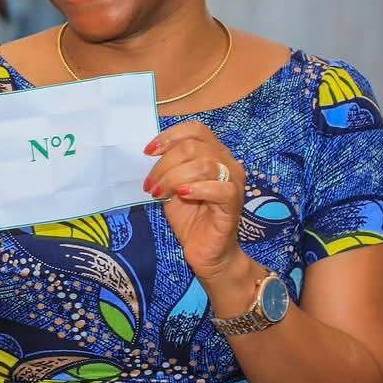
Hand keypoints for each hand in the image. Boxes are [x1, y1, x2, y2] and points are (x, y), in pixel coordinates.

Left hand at [143, 121, 246, 282]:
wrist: (206, 252)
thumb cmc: (190, 218)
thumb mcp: (172, 188)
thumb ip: (167, 169)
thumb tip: (149, 155)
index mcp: (213, 154)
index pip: (195, 129)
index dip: (170, 136)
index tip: (148, 152)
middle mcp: (227, 163)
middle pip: (193, 147)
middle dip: (164, 164)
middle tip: (150, 185)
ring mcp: (234, 182)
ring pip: (204, 164)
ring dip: (174, 177)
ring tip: (159, 193)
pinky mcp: (235, 203)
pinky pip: (222, 188)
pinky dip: (198, 188)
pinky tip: (182, 195)